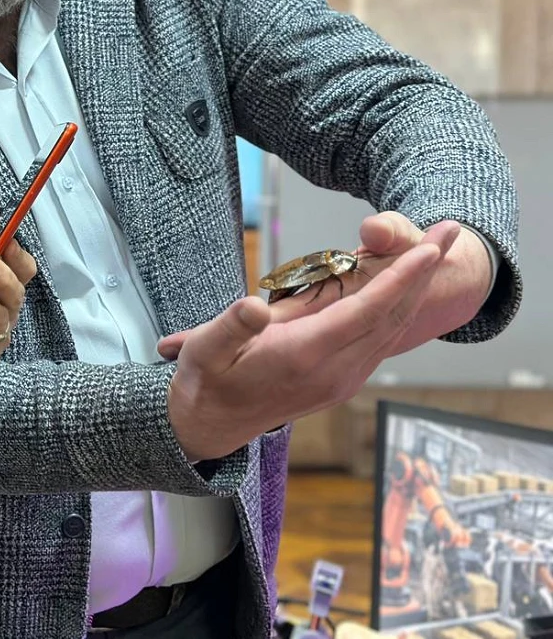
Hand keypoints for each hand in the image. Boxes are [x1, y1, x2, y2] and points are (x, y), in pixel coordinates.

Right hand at [156, 213, 492, 361]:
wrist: (212, 424)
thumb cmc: (207, 377)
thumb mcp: (206, 348)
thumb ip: (231, 326)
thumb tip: (253, 305)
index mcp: (304, 356)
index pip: (366, 312)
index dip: (400, 279)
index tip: (429, 248)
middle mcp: (335, 371)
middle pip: (391, 317)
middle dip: (424, 273)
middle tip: (450, 231)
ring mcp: (342, 379)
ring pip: (392, 329)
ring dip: (417, 288)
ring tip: (436, 249)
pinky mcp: (341, 381)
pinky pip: (381, 339)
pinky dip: (399, 308)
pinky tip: (406, 287)